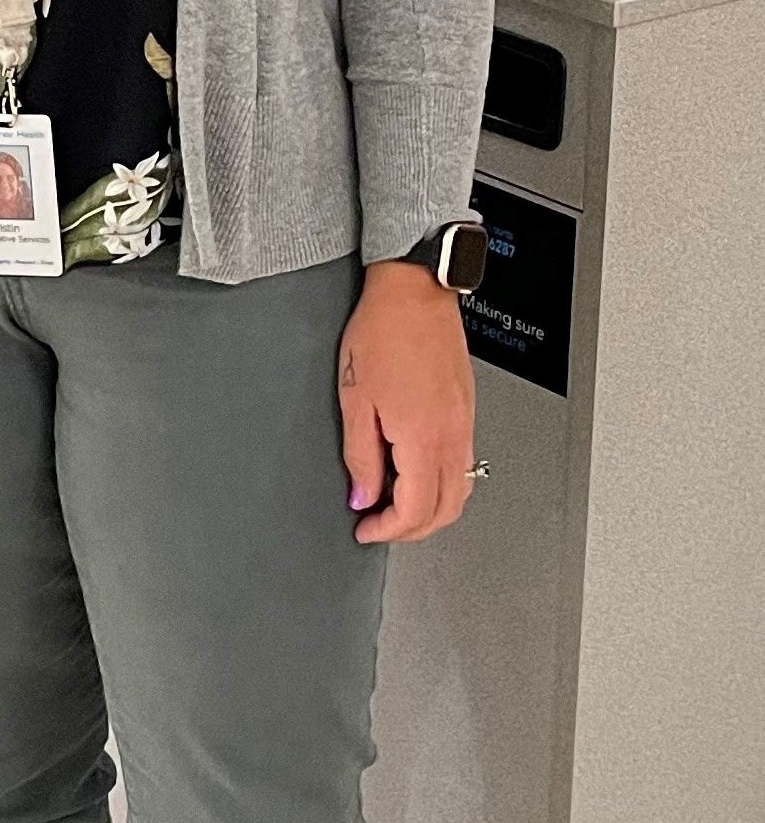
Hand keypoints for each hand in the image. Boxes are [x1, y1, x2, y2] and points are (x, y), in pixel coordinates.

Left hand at [338, 263, 475, 544]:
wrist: (414, 292)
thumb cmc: (384, 331)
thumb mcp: (355, 399)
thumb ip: (360, 457)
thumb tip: (363, 496)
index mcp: (423, 437)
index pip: (415, 511)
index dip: (388, 530)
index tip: (365, 529)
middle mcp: (452, 434)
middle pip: (446, 510)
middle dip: (411, 529)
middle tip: (379, 524)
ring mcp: (464, 422)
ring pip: (461, 490)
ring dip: (430, 508)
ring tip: (394, 501)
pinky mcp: (466, 410)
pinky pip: (463, 463)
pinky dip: (441, 482)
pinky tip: (413, 470)